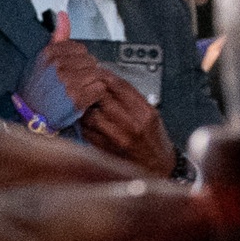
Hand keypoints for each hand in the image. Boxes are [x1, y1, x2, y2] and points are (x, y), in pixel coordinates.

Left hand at [41, 23, 172, 177]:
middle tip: (85, 86)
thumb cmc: (153, 140)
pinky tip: (84, 120)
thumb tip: (107, 82)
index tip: (98, 71)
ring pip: (90, 114)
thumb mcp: (150, 115)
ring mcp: (116, 138)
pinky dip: (82, 123)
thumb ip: (131, 99)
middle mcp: (131, 125)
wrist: (156, 169)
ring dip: (84, 106)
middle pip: (102, 97)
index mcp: (144, 113)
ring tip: (84, 104)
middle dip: (91, 89)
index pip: (120, 86)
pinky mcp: (103, 149)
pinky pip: (85, 130)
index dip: (105, 75)